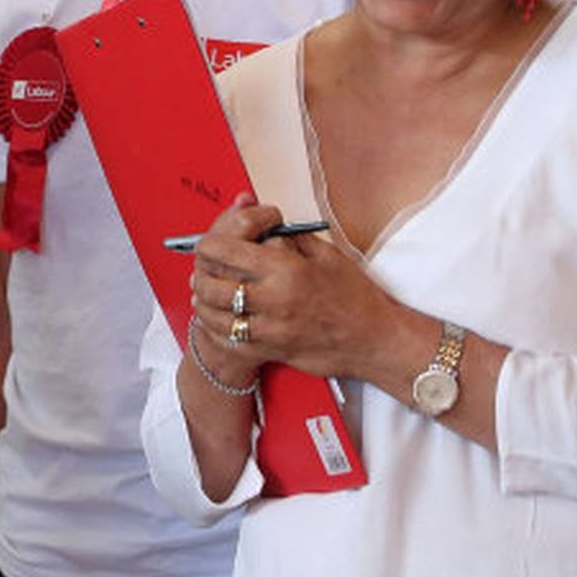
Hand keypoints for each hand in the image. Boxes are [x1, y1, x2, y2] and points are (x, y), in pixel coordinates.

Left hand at [186, 196, 414, 382]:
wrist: (374, 339)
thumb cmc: (355, 296)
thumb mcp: (325, 253)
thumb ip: (286, 238)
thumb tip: (257, 226)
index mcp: (285, 269)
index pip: (222, 250)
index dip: (210, 241)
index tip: (215, 240)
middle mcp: (273, 300)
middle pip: (208, 282)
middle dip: (202, 270)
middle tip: (207, 265)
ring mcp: (269, 329)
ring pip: (211, 314)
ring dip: (202, 298)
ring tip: (206, 288)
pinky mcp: (270, 351)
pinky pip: (226, 340)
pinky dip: (214, 326)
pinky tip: (217, 315)